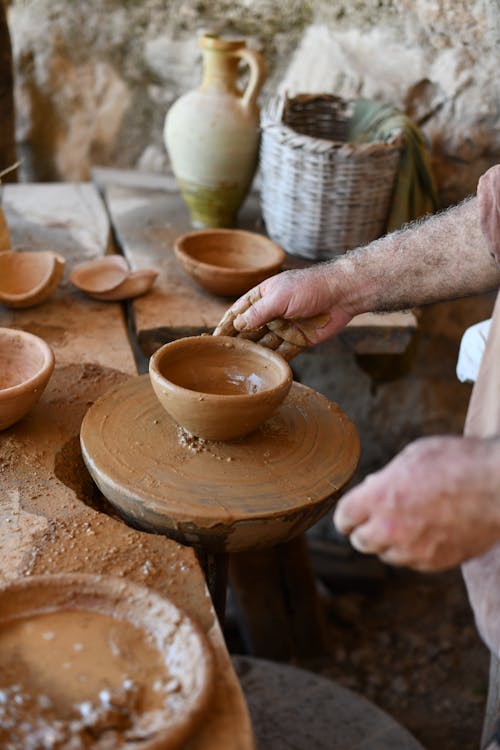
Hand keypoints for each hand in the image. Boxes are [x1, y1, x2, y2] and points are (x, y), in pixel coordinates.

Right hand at [213, 266, 353, 358]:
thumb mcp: (279, 296)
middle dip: (236, 342)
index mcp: (263, 296)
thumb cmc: (309, 287)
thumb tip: (237, 325)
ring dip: (252, 355)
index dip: (225, 324)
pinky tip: (260, 371)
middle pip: (249, 331)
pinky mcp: (298, 341)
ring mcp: (284, 328)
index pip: (238, 312)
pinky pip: (281, 354)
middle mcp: (271, 313)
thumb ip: (258, 312)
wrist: (342, 294)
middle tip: (221, 358)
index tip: (211, 338)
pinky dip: (271, 362)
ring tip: (237, 368)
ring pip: (263, 344)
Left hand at [333, 435, 499, 570]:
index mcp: (379, 498)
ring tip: (408, 522)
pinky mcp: (436, 562)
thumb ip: (387, 477)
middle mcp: (390, 528)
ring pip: (386, 554)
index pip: (344, 517)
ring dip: (390, 542)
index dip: (347, 515)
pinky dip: (414, 551)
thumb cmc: (458, 462)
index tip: (352, 513)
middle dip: (365, 529)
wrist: (499, 486)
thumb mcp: (413, 456)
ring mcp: (414, 549)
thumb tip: (373, 488)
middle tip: (377, 518)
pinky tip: (427, 532)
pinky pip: (413, 562)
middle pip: (360, 541)